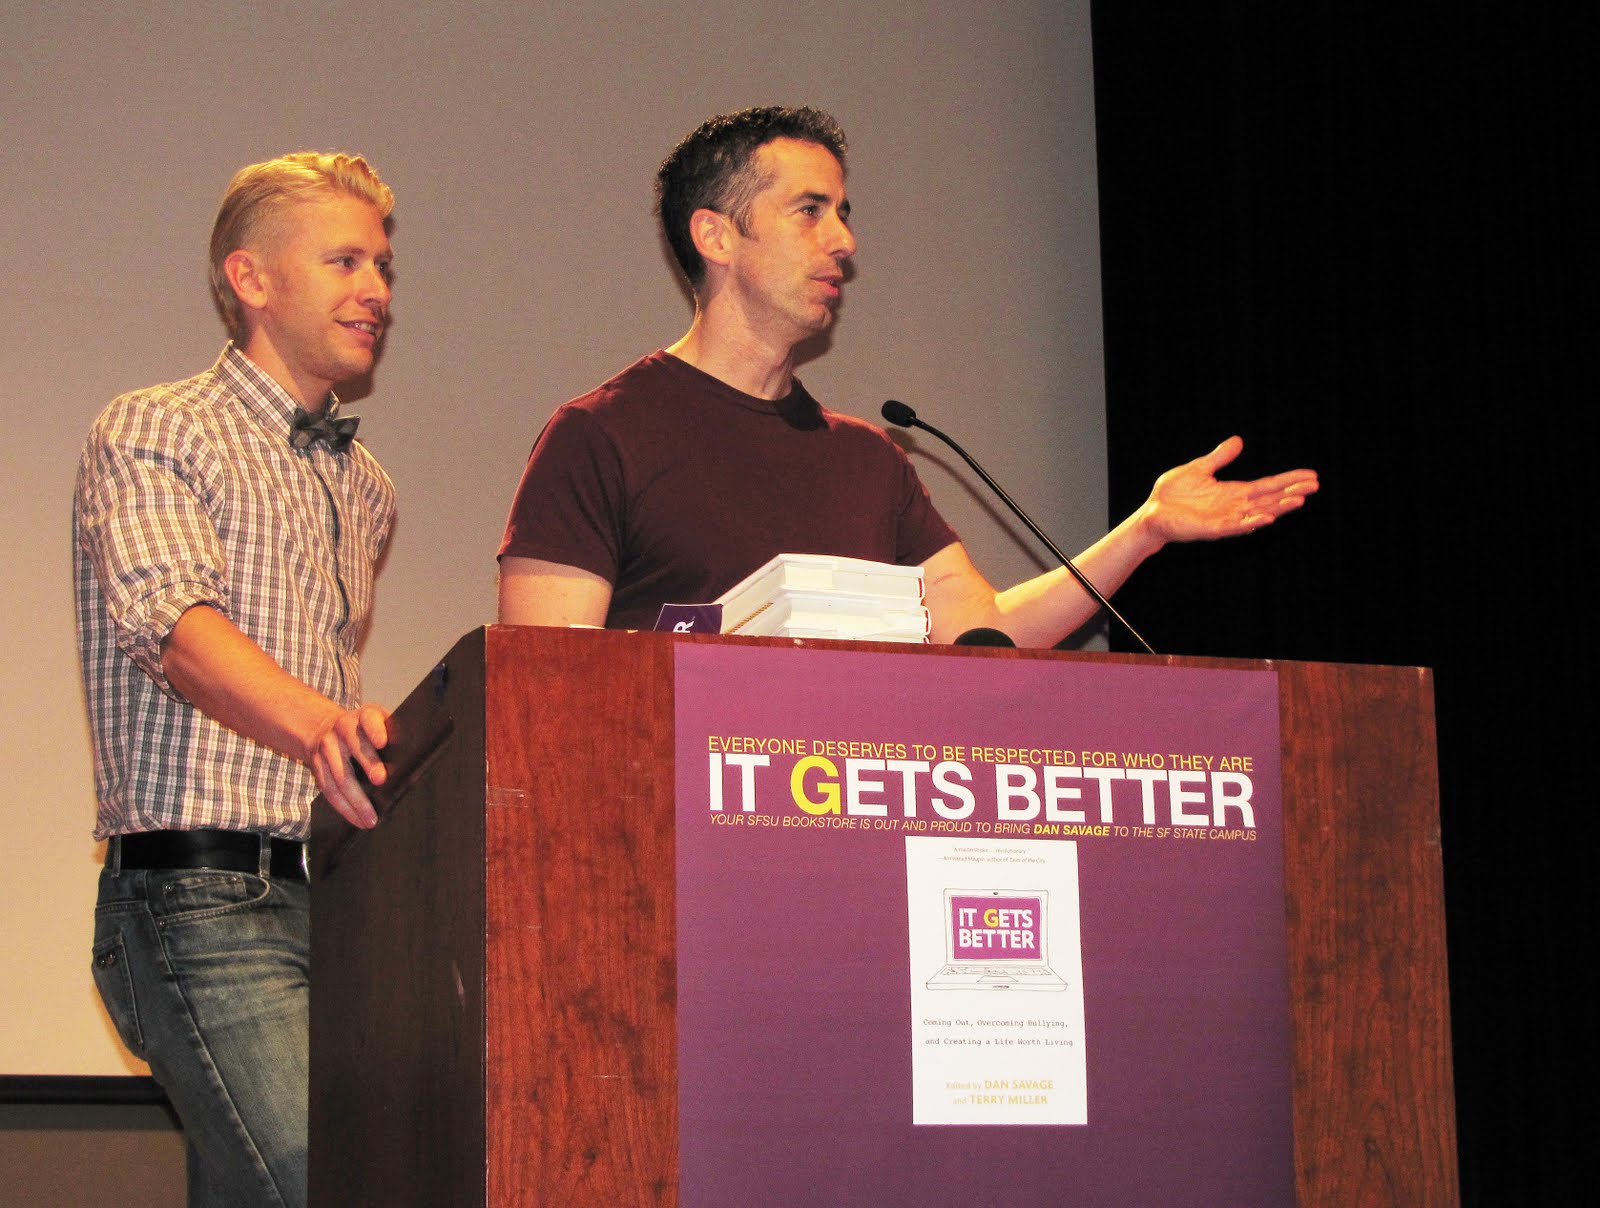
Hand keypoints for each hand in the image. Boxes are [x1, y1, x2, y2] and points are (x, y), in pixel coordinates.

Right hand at [308, 703, 389, 828]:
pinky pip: (329, 791)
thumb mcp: (378, 720)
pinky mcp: (317, 767)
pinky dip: (344, 808)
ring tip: (371, 818)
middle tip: (381, 780)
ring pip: (340, 777)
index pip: (369, 720)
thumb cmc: (362, 728)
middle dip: (368, 765)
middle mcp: (342, 730)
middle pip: (355, 750)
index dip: (375, 730)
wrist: (322, 727)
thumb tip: (414, 757)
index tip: (383, 742)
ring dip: (356, 799)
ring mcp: (328, 748)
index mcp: (363, 716)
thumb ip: (393, 732)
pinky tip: (357, 819)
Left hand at [1142, 436, 1318, 544]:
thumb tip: (1239, 441)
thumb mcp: (1198, 469)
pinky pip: (1236, 527)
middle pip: (1270, 500)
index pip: (1268, 486)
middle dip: (1291, 493)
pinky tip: (1267, 518)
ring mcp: (1225, 519)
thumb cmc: (1171, 494)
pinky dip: (1252, 523)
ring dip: (1279, 508)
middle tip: (1315, 486)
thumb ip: (1219, 458)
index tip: (1311, 475)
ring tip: (1299, 500)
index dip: (1289, 481)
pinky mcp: (1212, 529)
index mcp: (1233, 493)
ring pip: (1258, 514)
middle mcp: (1234, 507)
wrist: (1150, 512)